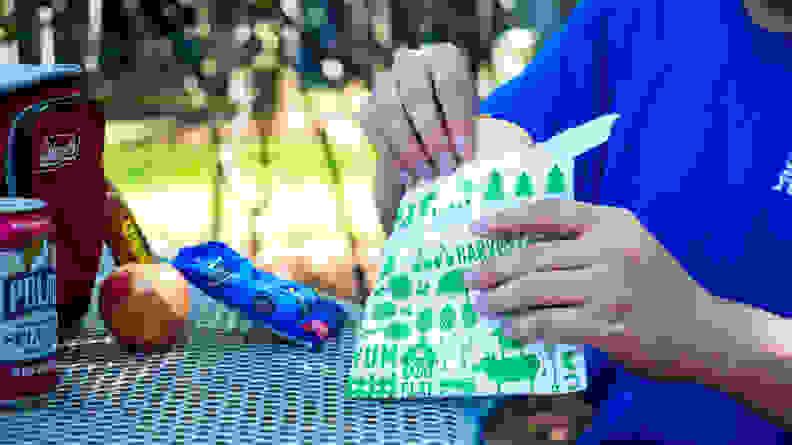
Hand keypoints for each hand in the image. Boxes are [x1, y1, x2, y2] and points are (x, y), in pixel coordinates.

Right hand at [362, 43, 477, 232]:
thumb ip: (489, 131)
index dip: (458, 119)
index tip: (466, 155)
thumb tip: (503, 154)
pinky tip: (409, 175)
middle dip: (433, 137)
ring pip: (389, 110)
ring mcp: (385, 82)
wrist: (436, 137)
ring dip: (409, 147)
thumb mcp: (481, 124)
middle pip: (416, 95)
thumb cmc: (465, 130)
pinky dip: (392, 154)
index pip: (450, 81)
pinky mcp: (368, 106)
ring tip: (428, 175)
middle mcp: (411, 62)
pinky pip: (373, 128)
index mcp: (444, 57)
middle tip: (447, 169)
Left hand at [463, 199, 714, 369]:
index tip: (476, 227)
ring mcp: (610, 289)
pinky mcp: (608, 326)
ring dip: (502, 299)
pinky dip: (525, 327)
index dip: (507, 218)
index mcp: (612, 222)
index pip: (549, 211)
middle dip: (495, 267)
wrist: (703, 329)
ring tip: (484, 305)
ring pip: (536, 290)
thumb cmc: (655, 284)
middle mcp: (610, 249)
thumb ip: (583, 239)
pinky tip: (513, 330)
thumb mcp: (628, 244)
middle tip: (470, 277)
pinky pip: (550, 324)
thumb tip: (518, 246)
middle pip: (534, 255)